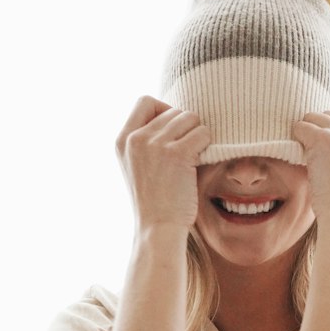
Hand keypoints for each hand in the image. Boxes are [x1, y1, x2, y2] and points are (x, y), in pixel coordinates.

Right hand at [115, 96, 212, 232]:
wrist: (158, 228)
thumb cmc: (153, 202)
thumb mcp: (135, 167)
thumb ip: (144, 141)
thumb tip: (172, 115)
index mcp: (122, 140)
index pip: (145, 101)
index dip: (164, 110)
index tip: (172, 132)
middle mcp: (136, 138)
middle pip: (173, 110)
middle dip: (185, 129)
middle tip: (186, 153)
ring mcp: (156, 144)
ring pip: (190, 118)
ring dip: (197, 136)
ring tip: (192, 159)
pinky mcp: (177, 153)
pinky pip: (202, 132)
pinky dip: (206, 144)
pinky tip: (199, 163)